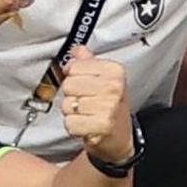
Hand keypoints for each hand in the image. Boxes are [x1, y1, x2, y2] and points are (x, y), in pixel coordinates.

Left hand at [54, 49, 135, 163]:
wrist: (119, 136)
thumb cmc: (109, 106)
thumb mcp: (105, 79)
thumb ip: (89, 62)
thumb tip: (78, 49)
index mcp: (115, 71)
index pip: (75, 66)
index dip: (74, 76)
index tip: (86, 84)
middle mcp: (114, 87)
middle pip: (69, 85)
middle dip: (72, 96)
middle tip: (86, 101)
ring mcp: (109, 107)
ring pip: (67, 105)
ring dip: (72, 113)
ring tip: (87, 114)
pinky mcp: (101, 126)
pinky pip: (70, 123)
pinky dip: (74, 127)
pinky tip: (86, 125)